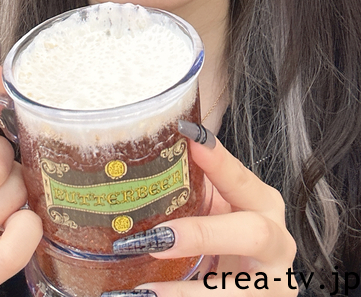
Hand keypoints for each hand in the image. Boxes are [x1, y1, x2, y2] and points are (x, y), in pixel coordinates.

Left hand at [107, 126, 296, 296]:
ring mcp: (272, 280)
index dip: (217, 159)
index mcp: (262, 203)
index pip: (239, 177)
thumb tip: (145, 159)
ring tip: (144, 292)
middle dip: (203, 235)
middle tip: (158, 238)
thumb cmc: (228, 233)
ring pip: (238, 288)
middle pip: (252, 233)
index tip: (188, 137)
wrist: (255, 279)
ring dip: (188, 291)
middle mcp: (276, 239)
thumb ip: (195, 187)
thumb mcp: (217, 207)